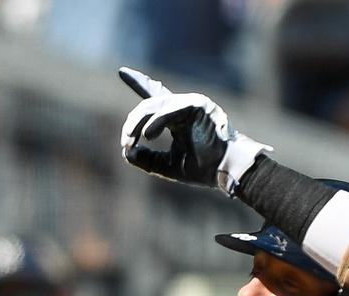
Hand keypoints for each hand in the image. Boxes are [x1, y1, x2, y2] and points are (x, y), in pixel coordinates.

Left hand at [118, 66, 270, 195]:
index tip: (122, 72)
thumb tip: (127, 152)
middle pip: (148, 105)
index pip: (154, 99)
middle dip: (132, 122)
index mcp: (177, 118)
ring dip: (138, 123)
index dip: (139, 83)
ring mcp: (191, 104)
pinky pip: (170, 110)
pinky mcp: (198, 105)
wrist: (226, 170)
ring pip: (155, 105)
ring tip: (130, 140)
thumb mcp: (168, 165)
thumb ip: (147, 159)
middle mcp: (183, 108)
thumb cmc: (204, 168)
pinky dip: (156, 122)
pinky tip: (148, 135)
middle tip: (124, 142)